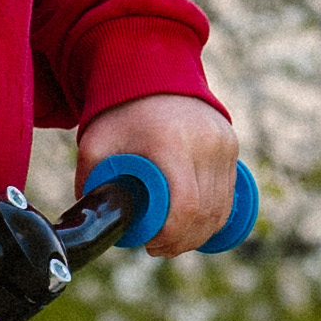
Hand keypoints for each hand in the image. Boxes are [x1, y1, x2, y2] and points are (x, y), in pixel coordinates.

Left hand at [81, 93, 240, 254]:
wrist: (153, 70)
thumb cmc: (120, 111)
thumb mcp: (95, 143)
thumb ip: (89, 181)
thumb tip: (88, 220)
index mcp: (172, 144)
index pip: (185, 206)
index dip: (171, 236)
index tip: (151, 245)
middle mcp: (206, 143)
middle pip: (205, 212)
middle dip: (183, 241)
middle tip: (159, 249)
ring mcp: (224, 143)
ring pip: (221, 206)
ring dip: (201, 233)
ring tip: (175, 242)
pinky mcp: (232, 143)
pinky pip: (229, 192)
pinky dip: (215, 215)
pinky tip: (197, 227)